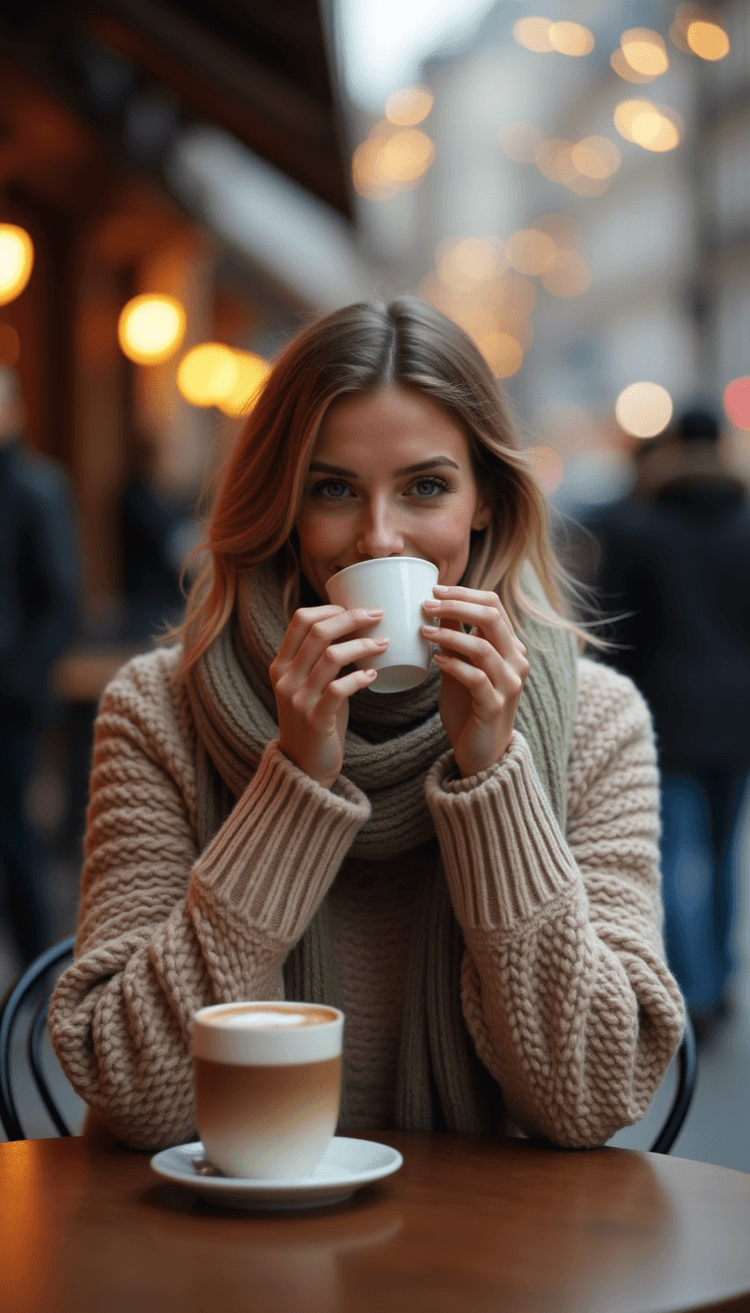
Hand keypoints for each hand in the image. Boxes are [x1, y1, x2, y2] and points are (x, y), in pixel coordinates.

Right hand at [270, 605, 387, 788]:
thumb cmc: (315, 720)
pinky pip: (339, 689)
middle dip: (352, 618)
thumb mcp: (308, 685)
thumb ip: (320, 662)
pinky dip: (360, 678)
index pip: (300, 620)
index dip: (329, 609)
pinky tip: (374, 675)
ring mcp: (298, 699)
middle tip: (378, 615)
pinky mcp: (315, 719)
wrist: (304, 766)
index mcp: (281, 665)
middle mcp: (285, 678)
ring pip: (331, 656)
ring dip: (363, 645)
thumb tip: (357, 629)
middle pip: (318, 632)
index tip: (354, 608)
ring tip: (384, 644)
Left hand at [422, 585, 528, 777]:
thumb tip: (433, 607)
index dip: (463, 593)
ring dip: (448, 634)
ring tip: (423, 630)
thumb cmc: (470, 707)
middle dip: (456, 606)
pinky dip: (454, 664)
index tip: (434, 590)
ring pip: (482, 646)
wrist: (483, 752)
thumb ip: (454, 641)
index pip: (493, 605)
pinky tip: (435, 660)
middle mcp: (515, 661)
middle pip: (491, 617)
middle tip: (425, 604)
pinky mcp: (495, 705)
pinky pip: (476, 678)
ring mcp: (509, 683)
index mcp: (510, 646)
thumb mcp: (461, 667)